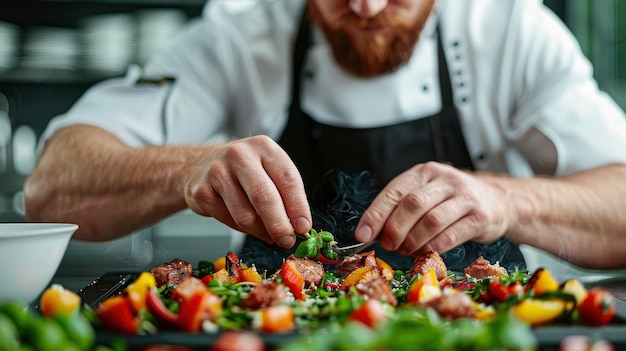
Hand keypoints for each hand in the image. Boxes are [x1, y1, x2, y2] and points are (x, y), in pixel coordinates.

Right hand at [183, 136, 311, 247]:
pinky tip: (244, 223)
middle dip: (279, 225)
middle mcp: (240, 155)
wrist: (200, 165)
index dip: (298, 206)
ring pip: (245, 215)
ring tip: (267, 234)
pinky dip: (241, 229)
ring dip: (261, 232)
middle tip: (287, 240)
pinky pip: (228, 221)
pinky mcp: (202, 192)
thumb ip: (284, 193)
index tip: (304, 227)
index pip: (287, 178)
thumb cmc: (242, 170)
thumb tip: (298, 225)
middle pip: (264, 197)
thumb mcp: (267, 169)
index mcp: (264, 147)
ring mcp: (218, 172)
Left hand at [355, 161, 517, 255]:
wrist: (498, 201)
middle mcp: (445, 180)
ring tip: (406, 250)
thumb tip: (372, 232)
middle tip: (388, 245)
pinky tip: (425, 253)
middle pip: (412, 204)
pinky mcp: (481, 216)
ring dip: (413, 241)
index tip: (362, 235)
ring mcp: (465, 197)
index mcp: (425, 172)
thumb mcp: (427, 194)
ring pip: (431, 220)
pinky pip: (451, 235)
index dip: (375, 214)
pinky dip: (433, 247)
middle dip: (395, 229)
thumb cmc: (452, 201)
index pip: (394, 191)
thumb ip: (402, 208)